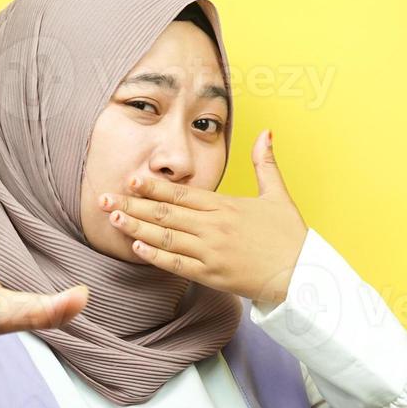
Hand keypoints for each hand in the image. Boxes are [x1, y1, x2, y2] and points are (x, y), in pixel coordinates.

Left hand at [98, 129, 308, 306]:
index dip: (153, 187)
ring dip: (136, 227)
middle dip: (132, 205)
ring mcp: (211, 252)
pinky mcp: (212, 275)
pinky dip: (155, 256)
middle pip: (166, 214)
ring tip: (112, 218)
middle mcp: (214, 227)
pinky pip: (177, 265)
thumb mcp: (278, 194)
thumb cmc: (290, 235)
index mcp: (226, 206)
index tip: (130, 178)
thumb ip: (264, 163)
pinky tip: (136, 247)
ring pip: (166, 238)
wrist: (303, 274)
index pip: (182, 194)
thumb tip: (265, 132)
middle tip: (103, 197)